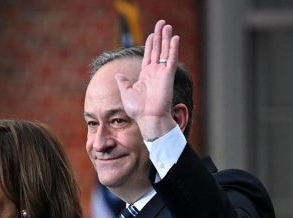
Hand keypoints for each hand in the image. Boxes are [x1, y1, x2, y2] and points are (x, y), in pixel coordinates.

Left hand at [113, 19, 179, 140]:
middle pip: (158, 50)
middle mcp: (155, 72)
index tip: (152, 34)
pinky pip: (171, 59)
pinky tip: (174, 38)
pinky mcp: (168, 76)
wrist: (148, 118)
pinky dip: (173, 48)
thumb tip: (118, 75)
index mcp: (146, 75)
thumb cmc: (138, 110)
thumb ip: (123, 82)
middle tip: (161, 23)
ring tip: (167, 26)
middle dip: (159, 36)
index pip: (149, 55)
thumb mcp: (126, 93)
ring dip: (166, 38)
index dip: (150, 44)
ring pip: (165, 51)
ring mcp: (162, 73)